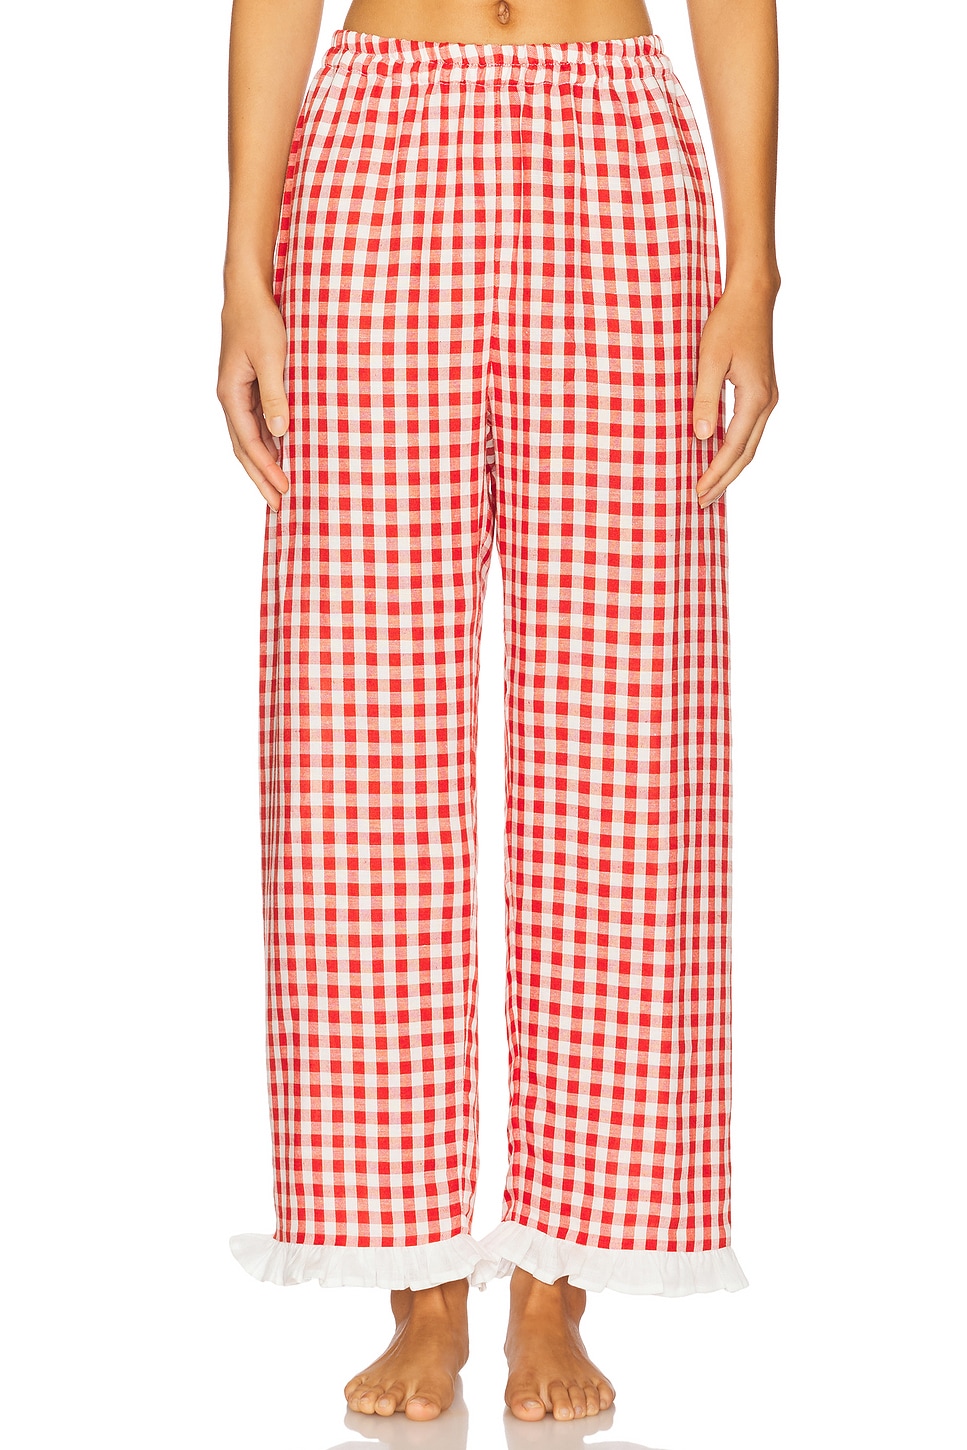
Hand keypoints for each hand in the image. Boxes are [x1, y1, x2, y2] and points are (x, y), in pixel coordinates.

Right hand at [217, 284, 289, 510]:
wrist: (249, 289)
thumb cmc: (260, 319)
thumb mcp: (272, 356)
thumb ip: (275, 395)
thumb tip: (280, 433)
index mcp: (230, 394)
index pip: (249, 444)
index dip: (266, 470)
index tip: (285, 490)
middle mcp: (230, 397)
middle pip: (244, 450)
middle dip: (261, 479)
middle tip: (280, 506)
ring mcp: (238, 393)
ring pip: (249, 439)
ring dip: (264, 465)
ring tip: (281, 489)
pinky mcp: (249, 386)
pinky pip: (257, 424)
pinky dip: (268, 444)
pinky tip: (284, 455)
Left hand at [692, 277, 779, 506]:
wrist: (753, 296)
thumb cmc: (728, 323)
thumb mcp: (709, 360)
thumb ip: (705, 399)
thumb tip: (703, 437)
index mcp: (756, 397)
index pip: (733, 448)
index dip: (715, 473)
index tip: (698, 492)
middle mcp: (767, 401)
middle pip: (747, 454)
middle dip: (724, 480)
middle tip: (703, 503)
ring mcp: (768, 396)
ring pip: (751, 444)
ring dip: (731, 468)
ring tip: (710, 487)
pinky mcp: (763, 390)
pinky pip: (750, 430)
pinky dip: (736, 449)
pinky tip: (719, 456)